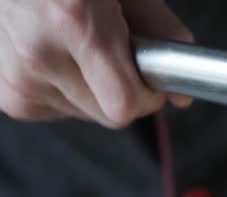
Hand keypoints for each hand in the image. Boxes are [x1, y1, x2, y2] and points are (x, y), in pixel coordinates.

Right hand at [0, 0, 191, 126]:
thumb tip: (182, 95)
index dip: (148, 95)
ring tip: (78, 46)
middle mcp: (38, 52)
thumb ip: (161, 35)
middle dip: (122, 92)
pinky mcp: (8, 93)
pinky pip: (57, 110)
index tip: (151, 79)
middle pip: (108, 116)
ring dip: (93, 90)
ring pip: (84, 114)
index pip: (124, 103)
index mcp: (72, 23)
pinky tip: (58, 55)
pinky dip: (66, 90)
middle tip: (113, 54)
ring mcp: (17, 76)